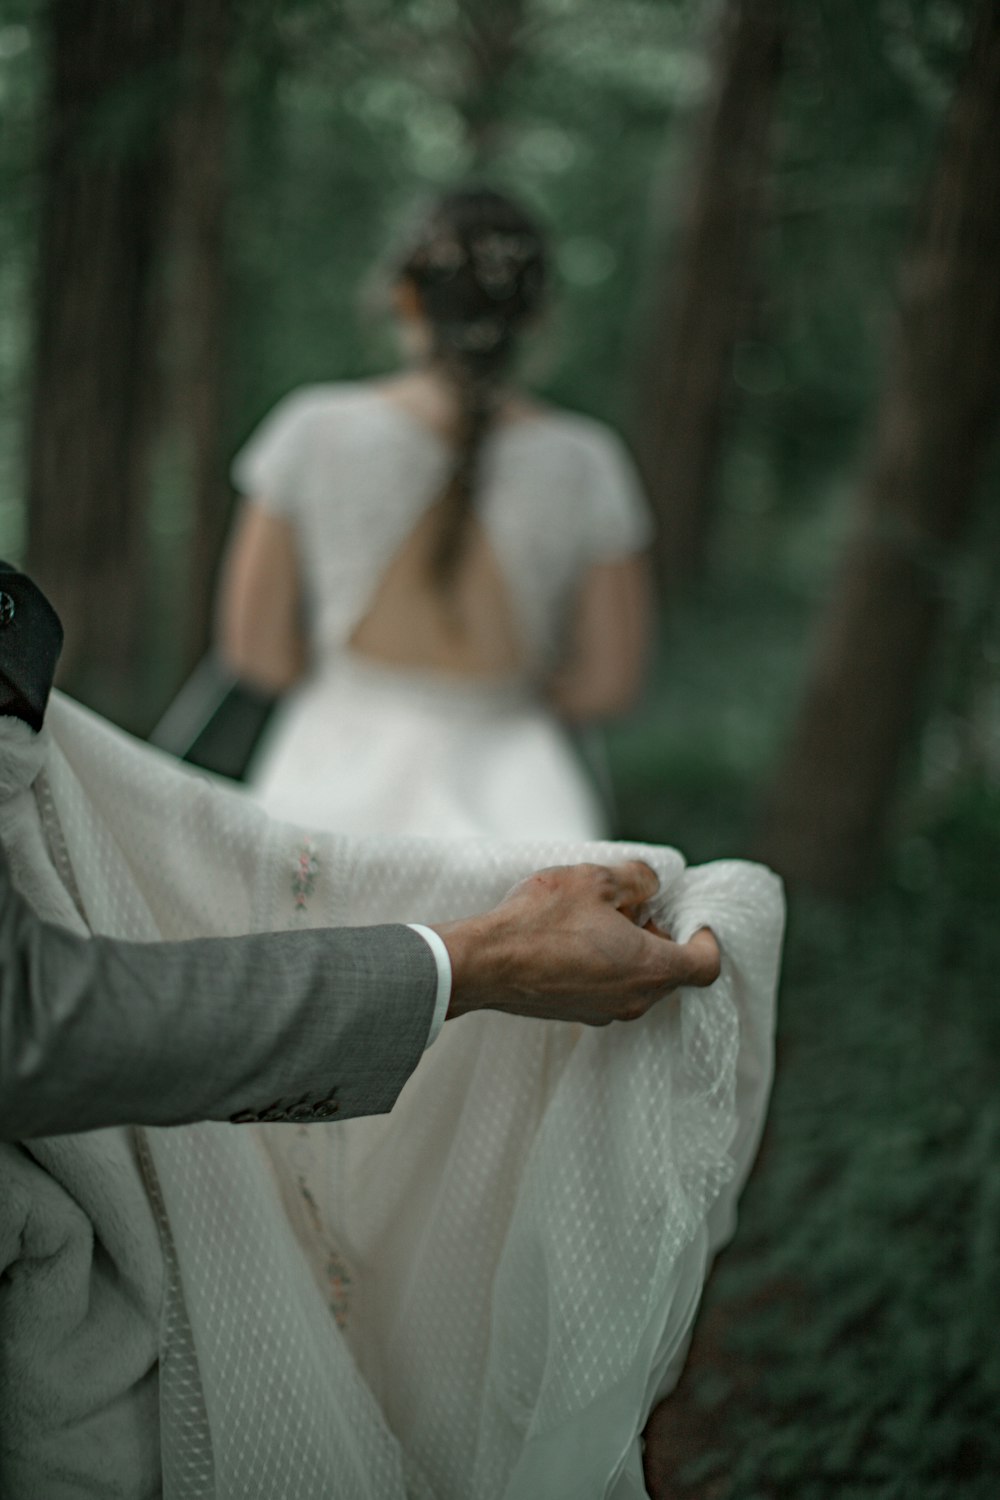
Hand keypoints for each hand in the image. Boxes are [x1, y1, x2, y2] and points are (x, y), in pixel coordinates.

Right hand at [434, 860, 720, 1026]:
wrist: (484, 963)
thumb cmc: (541, 920)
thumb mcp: (595, 879)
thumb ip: (638, 878)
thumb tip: (651, 885)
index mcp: (650, 968)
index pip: (705, 965)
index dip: (707, 937)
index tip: (692, 917)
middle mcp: (634, 999)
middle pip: (670, 971)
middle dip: (659, 936)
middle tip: (633, 905)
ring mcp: (603, 1012)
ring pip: (637, 980)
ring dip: (629, 950)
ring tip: (597, 917)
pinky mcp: (576, 1014)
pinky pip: (608, 989)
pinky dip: (605, 965)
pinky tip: (574, 938)